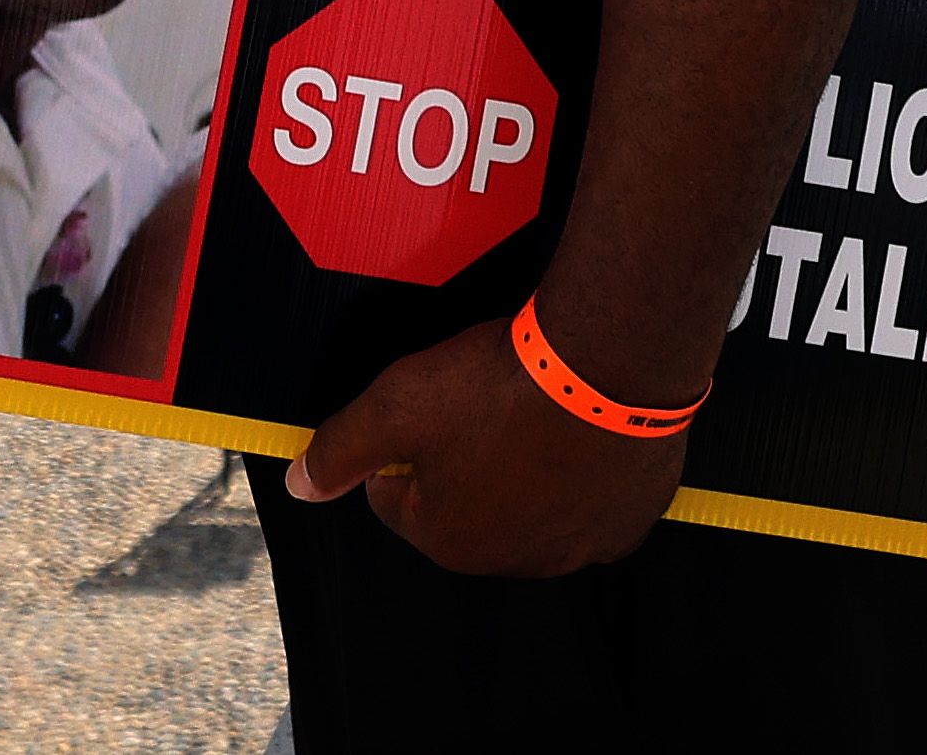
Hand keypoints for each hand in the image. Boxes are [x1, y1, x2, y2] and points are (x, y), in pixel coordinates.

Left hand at [287, 319, 683, 578]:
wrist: (605, 365)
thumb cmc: (496, 388)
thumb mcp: (394, 407)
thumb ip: (338, 450)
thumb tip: (298, 486)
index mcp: (450, 543)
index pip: (400, 498)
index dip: (407, 445)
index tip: (432, 405)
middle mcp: (515, 561)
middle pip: (470, 508)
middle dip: (467, 464)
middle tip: (485, 402)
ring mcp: (577, 546)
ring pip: (533, 506)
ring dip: (526, 471)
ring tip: (534, 410)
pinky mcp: (628, 521)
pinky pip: (592, 502)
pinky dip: (584, 473)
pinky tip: (581, 430)